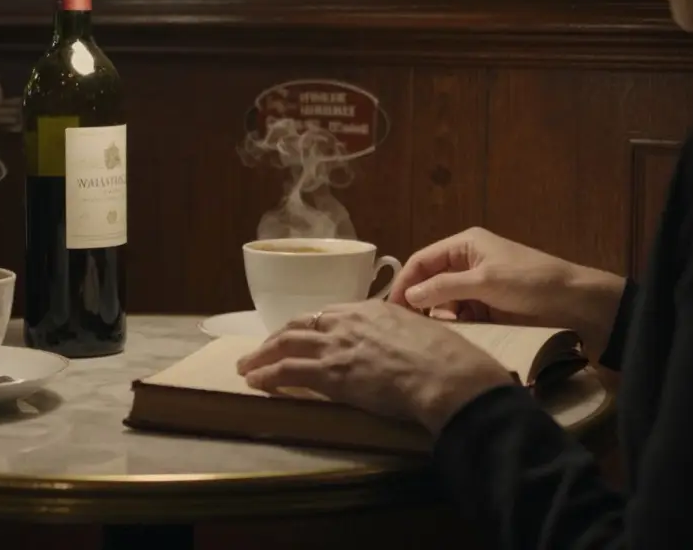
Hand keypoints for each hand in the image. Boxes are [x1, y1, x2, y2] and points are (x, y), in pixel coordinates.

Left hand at [236, 301, 515, 434]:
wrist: (445, 374)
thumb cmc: (445, 357)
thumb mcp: (420, 330)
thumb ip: (400, 331)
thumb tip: (401, 340)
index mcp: (370, 309)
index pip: (327, 315)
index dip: (307, 327)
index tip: (297, 336)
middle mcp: (347, 322)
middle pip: (299, 325)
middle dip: (275, 338)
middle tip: (261, 350)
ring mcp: (336, 346)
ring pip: (285, 344)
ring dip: (261, 356)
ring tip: (247, 366)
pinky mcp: (330, 373)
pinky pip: (287, 371)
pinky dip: (267, 376)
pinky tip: (255, 382)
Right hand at [387, 227, 625, 363]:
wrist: (577, 305)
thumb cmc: (531, 283)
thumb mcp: (486, 281)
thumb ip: (444, 288)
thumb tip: (407, 297)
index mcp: (465, 245)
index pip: (422, 260)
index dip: (404, 282)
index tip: (391, 309)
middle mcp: (467, 264)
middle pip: (429, 282)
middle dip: (418, 303)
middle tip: (404, 329)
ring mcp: (477, 288)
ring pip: (443, 304)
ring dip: (436, 318)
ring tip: (427, 337)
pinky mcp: (488, 310)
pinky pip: (461, 318)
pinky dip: (453, 328)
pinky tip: (449, 341)